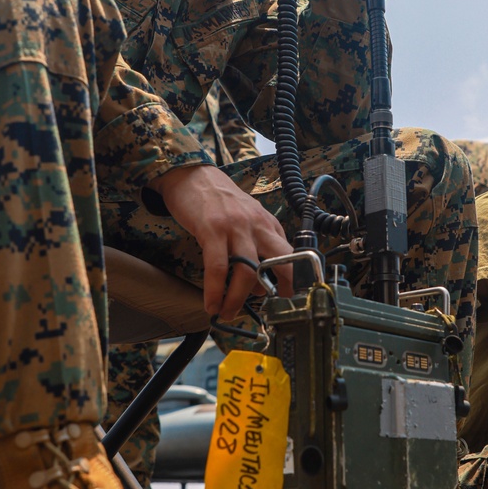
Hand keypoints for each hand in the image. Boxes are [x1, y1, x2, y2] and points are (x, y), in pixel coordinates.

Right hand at [149, 164, 292, 318]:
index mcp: (269, 225)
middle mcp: (258, 225)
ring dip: (237, 299)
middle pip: (282, 262)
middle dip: (282, 290)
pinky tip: (211, 304)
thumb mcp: (247, 219)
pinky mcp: (213, 229)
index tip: (289, 302)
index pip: (292, 256)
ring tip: (227, 313)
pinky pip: (217, 267)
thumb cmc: (219, 202)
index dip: (295, 281)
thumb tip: (259, 286)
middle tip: (272, 312)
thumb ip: (258, 247)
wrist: (192, 175)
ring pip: (248, 271)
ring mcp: (236, 227)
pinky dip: (214, 291)